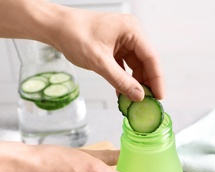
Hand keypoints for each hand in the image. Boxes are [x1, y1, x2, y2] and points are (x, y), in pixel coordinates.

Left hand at [46, 7, 164, 100]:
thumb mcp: (99, 61)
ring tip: (134, 100)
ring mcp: (122, 41)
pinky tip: (122, 92)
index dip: (156, 79)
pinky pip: (124, 66)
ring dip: (134, 83)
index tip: (159, 97)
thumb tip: (138, 95)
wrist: (55, 27)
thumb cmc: (74, 34)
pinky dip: (124, 79)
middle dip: (145, 83)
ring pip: (135, 66)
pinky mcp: (114, 48)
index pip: (151, 57)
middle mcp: (130, 34)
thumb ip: (120, 80)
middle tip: (146, 102)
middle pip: (145, 62)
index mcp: (131, 30)